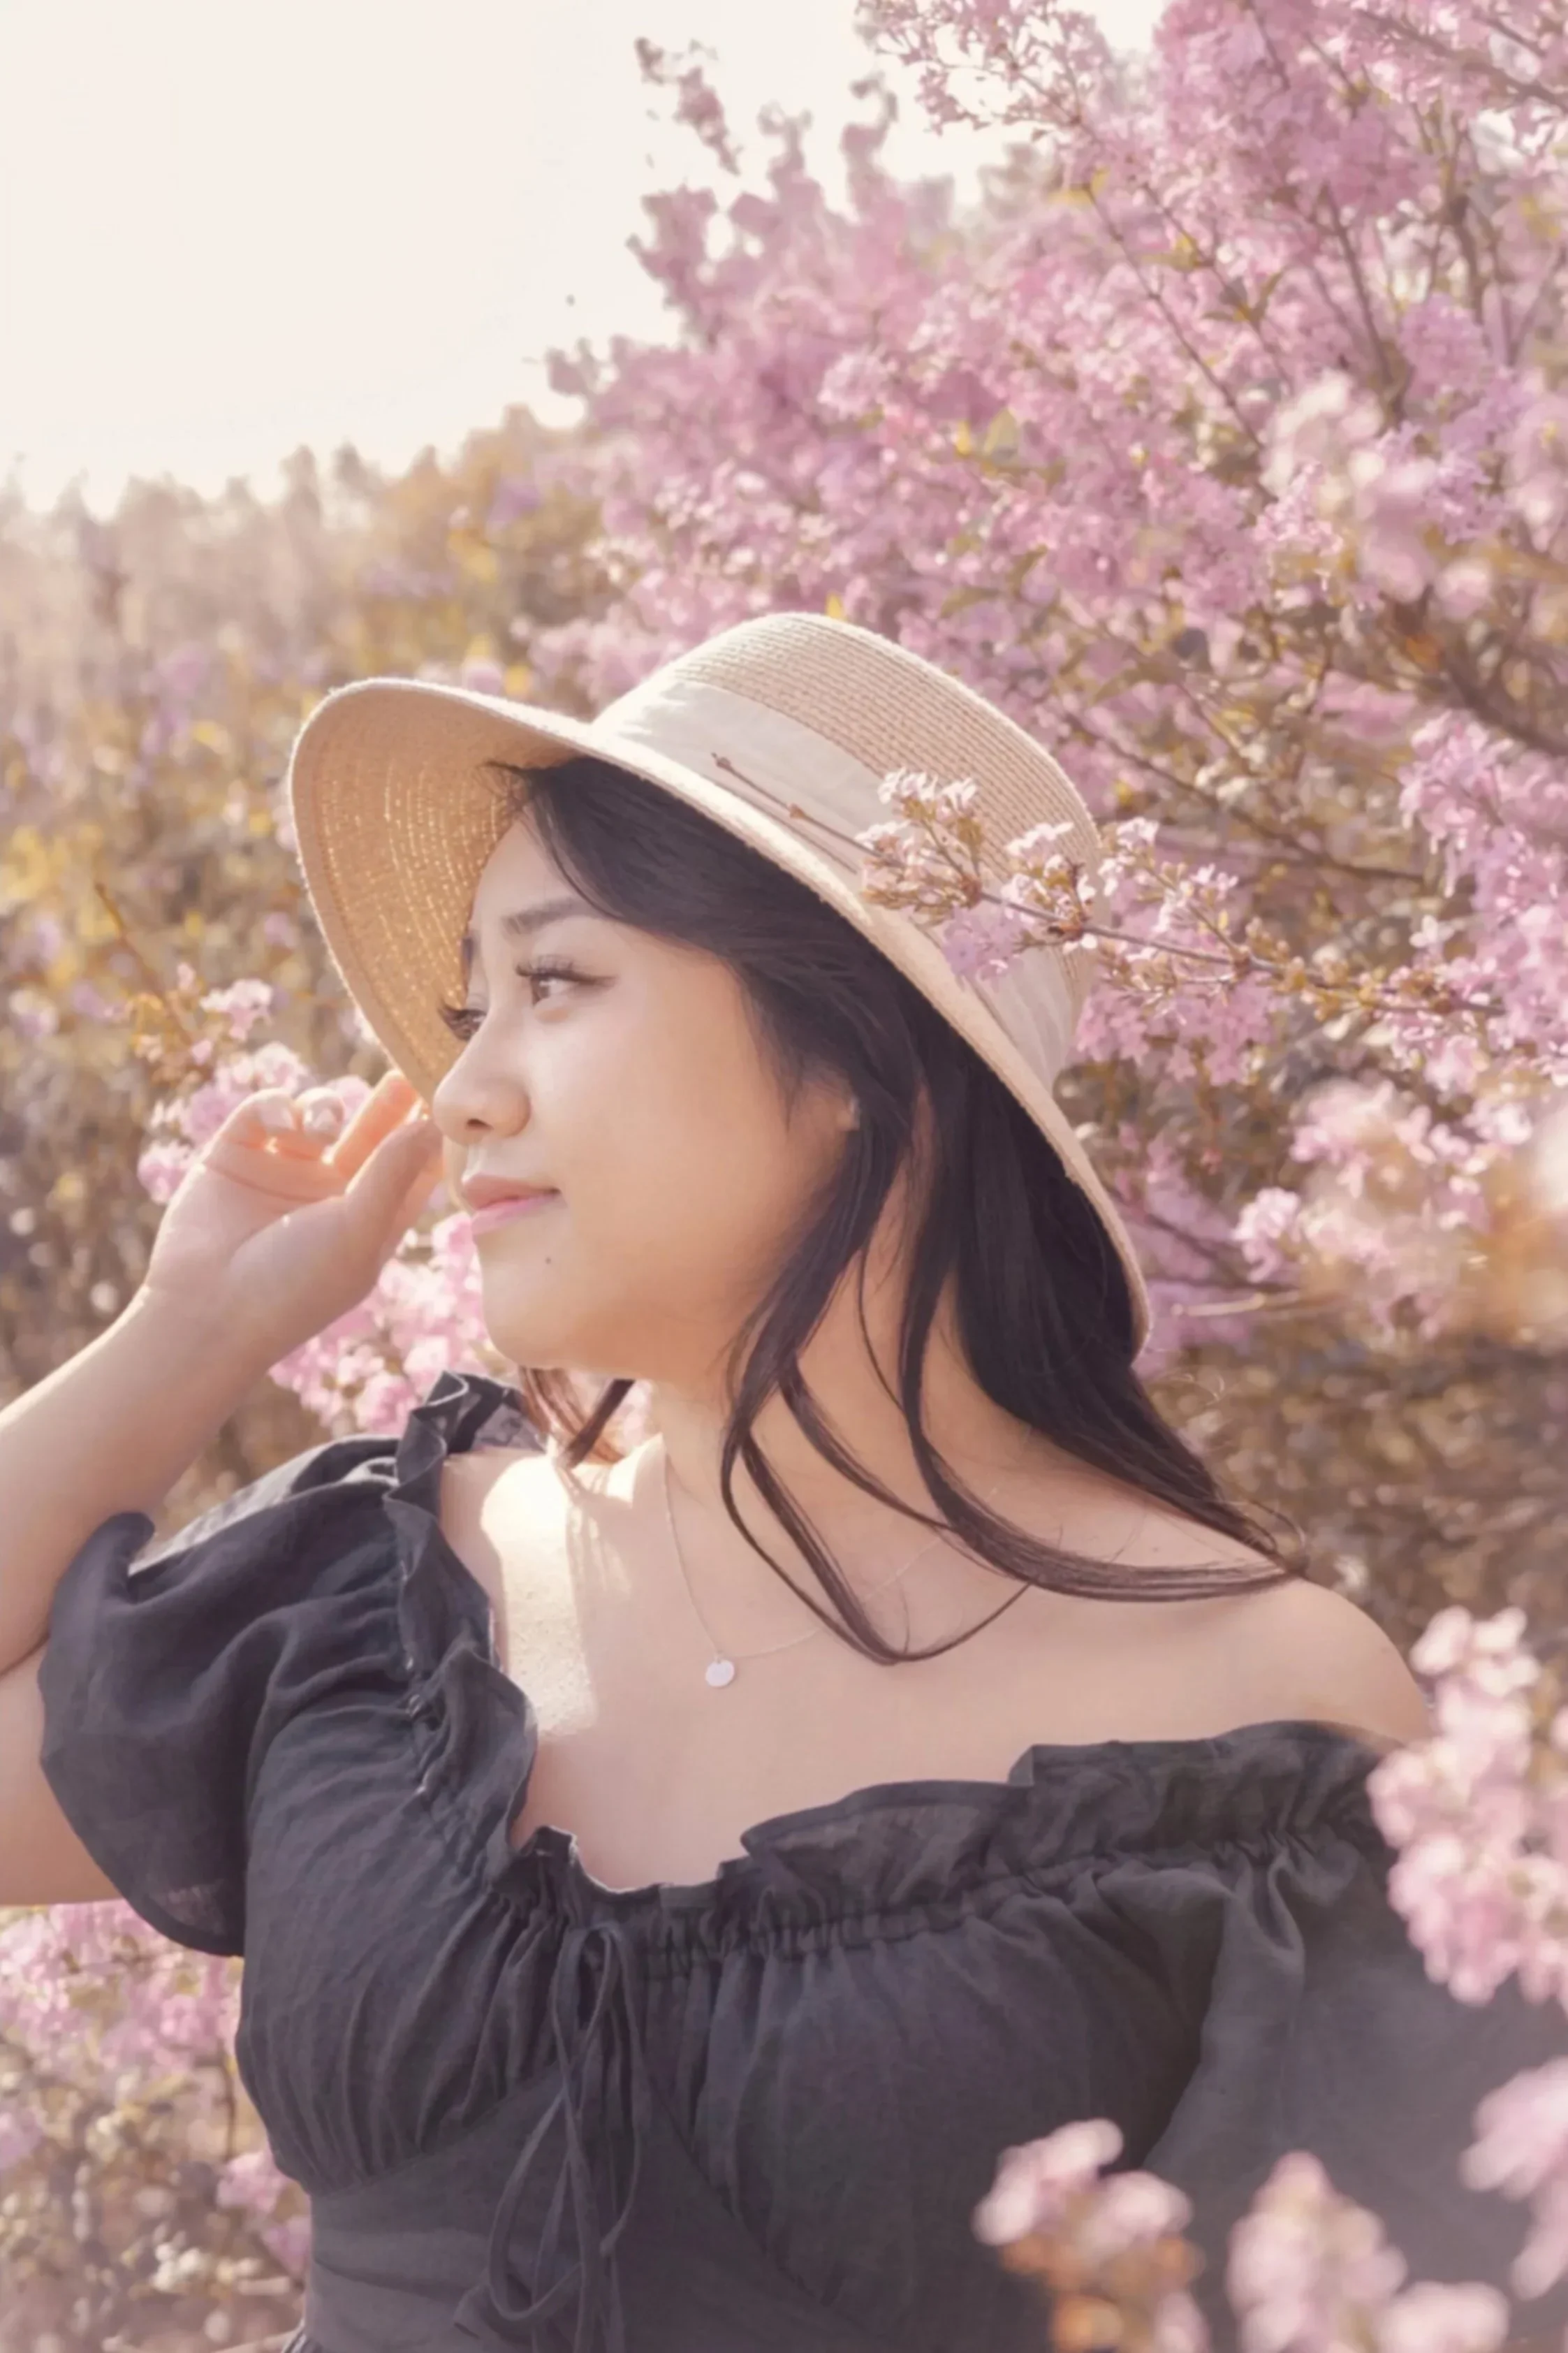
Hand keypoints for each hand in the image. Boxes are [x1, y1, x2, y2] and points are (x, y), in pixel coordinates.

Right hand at [139, 1072, 446, 1368]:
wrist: (206, 1308)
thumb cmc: (295, 1284)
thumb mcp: (358, 1230)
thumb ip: (394, 1172)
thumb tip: (434, 1123)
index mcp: (370, 1219)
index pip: (411, 1166)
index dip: (430, 1133)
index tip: (452, 1098)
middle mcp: (330, 1193)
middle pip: (372, 1133)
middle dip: (390, 1102)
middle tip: (408, 1068)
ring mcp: (283, 1170)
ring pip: (320, 1113)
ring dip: (326, 1108)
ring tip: (321, 1130)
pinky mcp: (237, 1152)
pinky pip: (267, 1108)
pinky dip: (278, 1107)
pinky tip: (281, 1128)